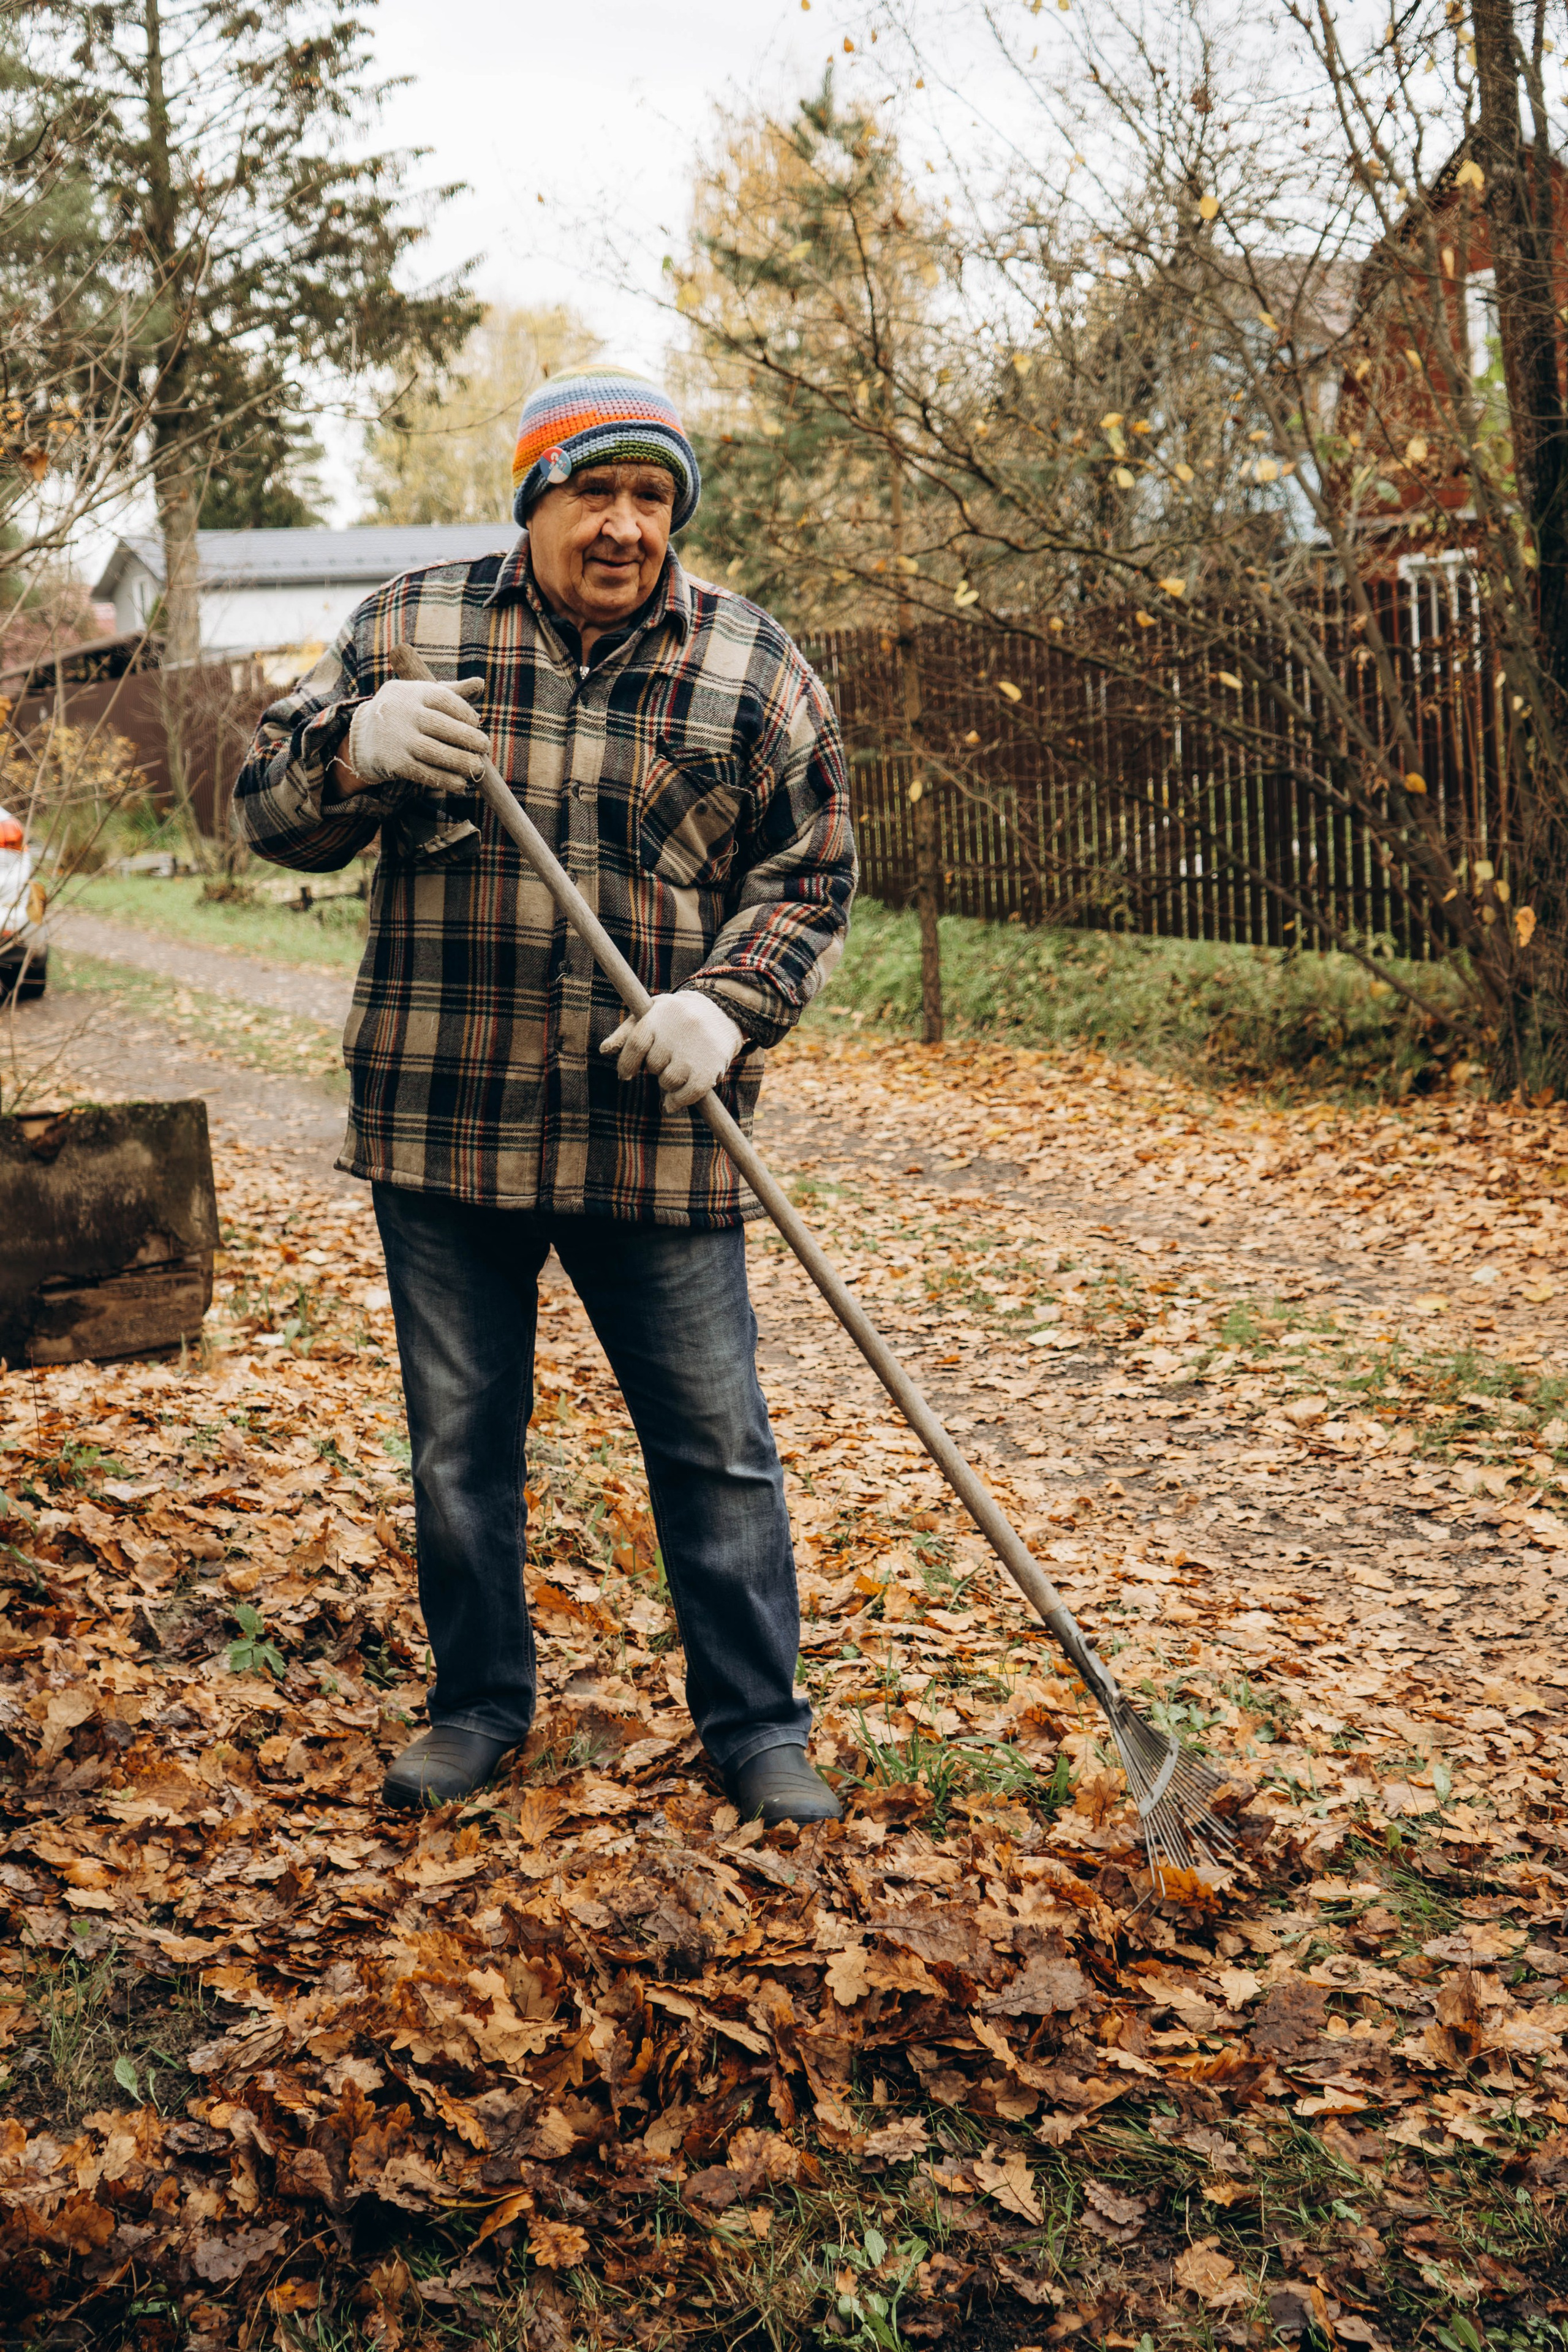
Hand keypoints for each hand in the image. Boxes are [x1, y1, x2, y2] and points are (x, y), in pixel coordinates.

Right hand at [342, 676, 488, 794]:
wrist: (363, 735)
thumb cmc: (404, 713)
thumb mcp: (421, 696)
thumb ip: (451, 691)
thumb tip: (480, 683)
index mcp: (411, 692)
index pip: (442, 698)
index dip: (463, 711)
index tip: (476, 722)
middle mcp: (402, 713)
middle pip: (440, 726)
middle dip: (467, 738)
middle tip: (485, 747)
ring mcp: (397, 739)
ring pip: (434, 752)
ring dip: (460, 762)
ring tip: (477, 768)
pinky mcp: (393, 762)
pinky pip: (424, 773)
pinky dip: (444, 780)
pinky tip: (461, 784)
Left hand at [601, 990, 743, 1109]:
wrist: (723, 1013)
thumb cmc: (676, 1017)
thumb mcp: (651, 1015)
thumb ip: (627, 1033)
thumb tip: (604, 1050)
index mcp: (660, 1016)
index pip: (636, 1045)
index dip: (627, 1064)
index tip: (626, 1074)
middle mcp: (677, 1032)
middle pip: (653, 1065)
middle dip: (655, 1068)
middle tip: (667, 1060)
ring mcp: (695, 1051)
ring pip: (668, 1081)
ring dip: (668, 1084)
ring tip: (678, 1070)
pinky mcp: (709, 1068)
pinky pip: (687, 1094)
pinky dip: (678, 1102)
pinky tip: (673, 1102)